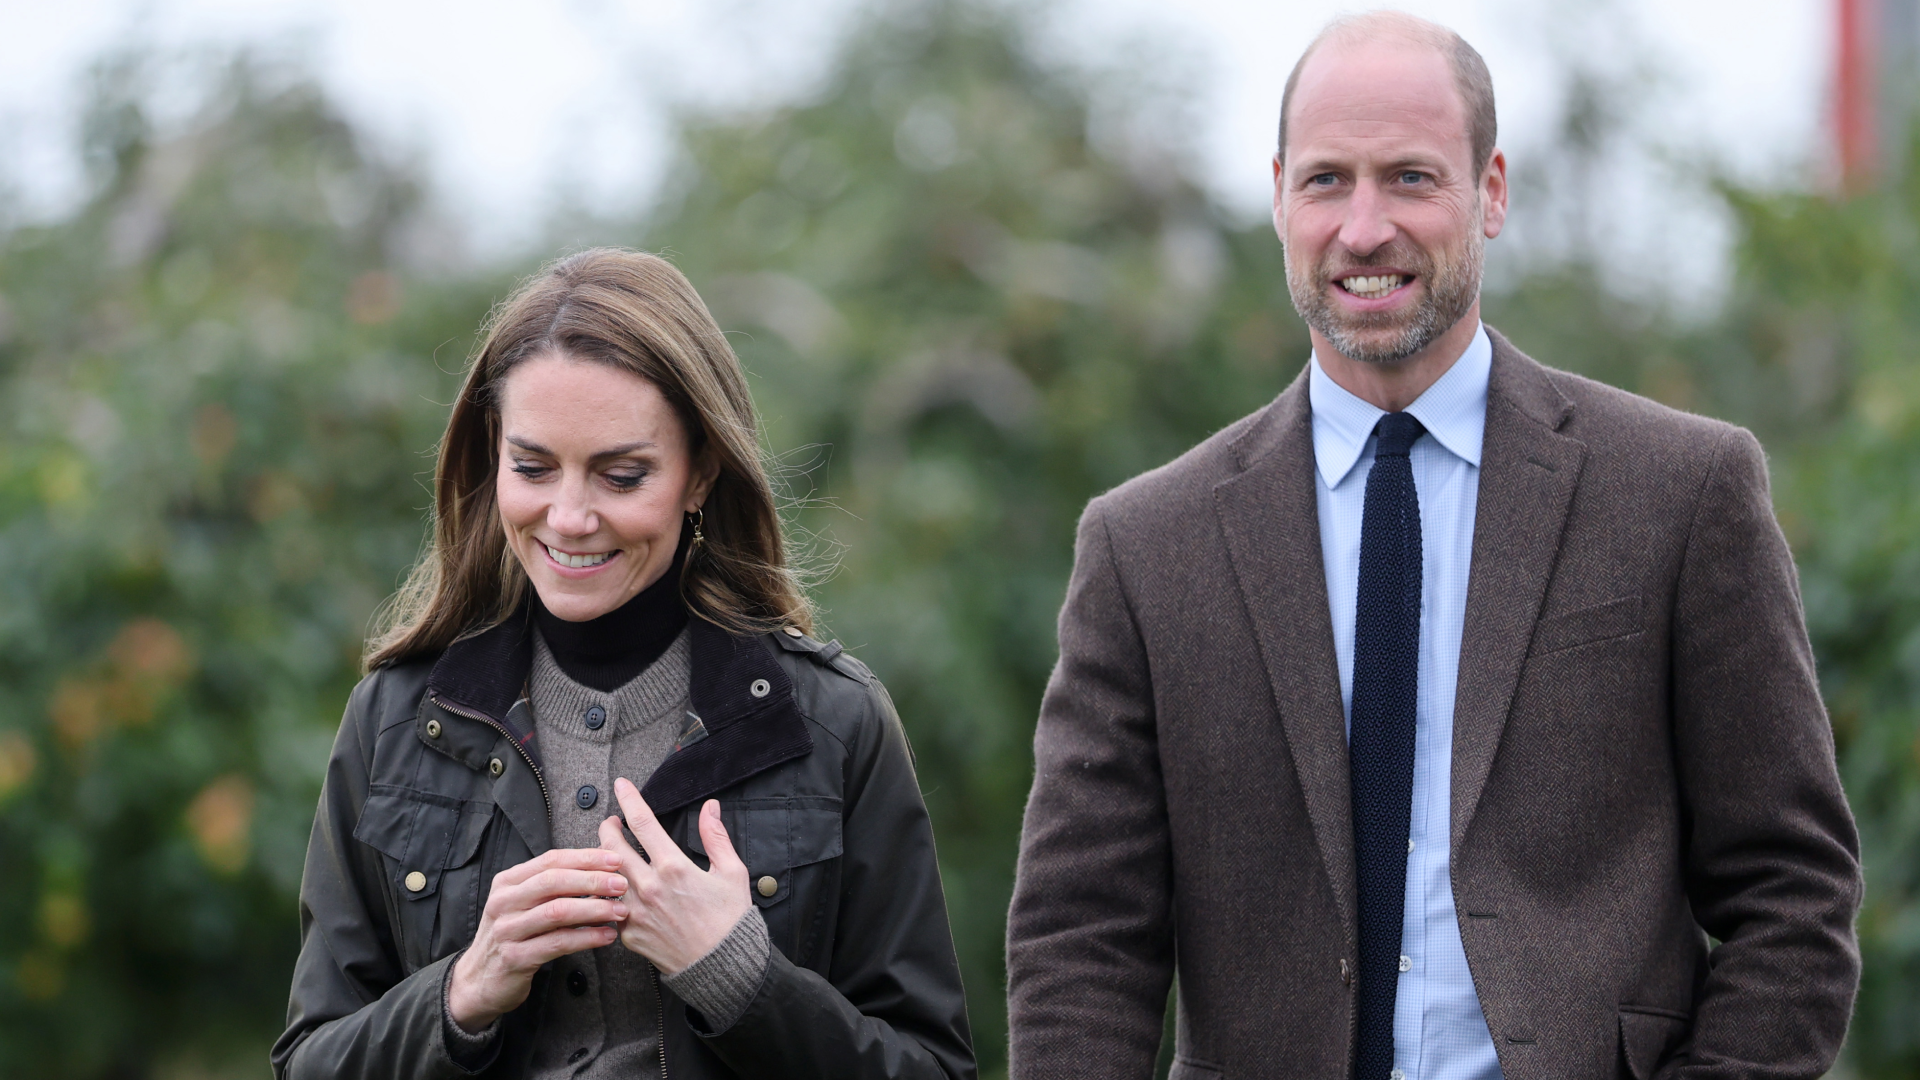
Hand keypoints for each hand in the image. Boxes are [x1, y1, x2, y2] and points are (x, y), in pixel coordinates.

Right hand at [446, 847, 630, 1032]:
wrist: (479, 981)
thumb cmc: (512, 936)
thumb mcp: (524, 904)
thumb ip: (553, 885)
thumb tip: (599, 866)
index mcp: (508, 882)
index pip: (551, 860)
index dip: (585, 858)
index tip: (615, 859)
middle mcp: (504, 902)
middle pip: (553, 881)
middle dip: (592, 880)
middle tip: (621, 884)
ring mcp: (507, 930)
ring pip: (557, 912)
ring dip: (594, 909)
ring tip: (620, 910)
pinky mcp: (515, 958)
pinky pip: (557, 943)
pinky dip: (586, 938)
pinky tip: (606, 936)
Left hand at [598, 778, 752, 974]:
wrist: (723, 968)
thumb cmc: (730, 921)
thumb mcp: (732, 873)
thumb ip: (716, 837)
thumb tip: (710, 808)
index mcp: (674, 868)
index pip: (642, 823)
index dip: (629, 798)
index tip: (621, 785)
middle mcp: (648, 888)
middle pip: (610, 846)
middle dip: (607, 828)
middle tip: (612, 823)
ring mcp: (635, 913)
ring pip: (603, 878)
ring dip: (603, 862)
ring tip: (611, 855)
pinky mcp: (628, 934)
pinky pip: (609, 908)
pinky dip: (608, 895)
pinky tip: (613, 890)